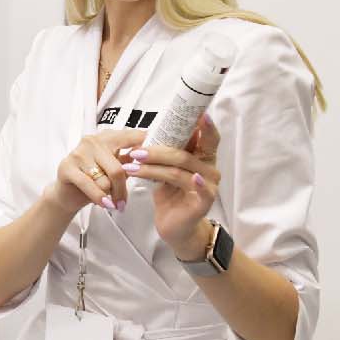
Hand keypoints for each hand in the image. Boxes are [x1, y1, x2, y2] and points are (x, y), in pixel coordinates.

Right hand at [46, 129, 146, 217]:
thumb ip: (130, 160)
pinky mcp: (67, 168)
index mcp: (106, 137)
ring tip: (110, 201)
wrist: (67, 194)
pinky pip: (90, 185)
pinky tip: (105, 203)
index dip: (145, 151)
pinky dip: (99, 197)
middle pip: (118, 168)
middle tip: (123, 200)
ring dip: (109, 194)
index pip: (133, 137)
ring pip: (105, 179)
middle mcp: (92, 141)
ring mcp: (78, 153)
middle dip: (121, 188)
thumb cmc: (93, 180)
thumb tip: (151, 156)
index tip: (153, 164)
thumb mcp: (115, 167)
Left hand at [128, 122, 224, 254]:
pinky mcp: (205, 201)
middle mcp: (209, 169)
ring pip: (180, 170)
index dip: (205, 126)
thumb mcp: (166, 170)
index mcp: (202, 158)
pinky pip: (200, 189)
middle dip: (157, 150)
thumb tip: (152, 130)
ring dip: (153, 168)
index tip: (199, 113)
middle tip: (134, 151)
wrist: (174, 226)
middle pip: (184, 154)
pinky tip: (189, 178)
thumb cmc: (171, 194)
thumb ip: (166, 152)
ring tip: (130, 167)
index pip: (207, 138)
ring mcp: (209, 185)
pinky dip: (193, 182)